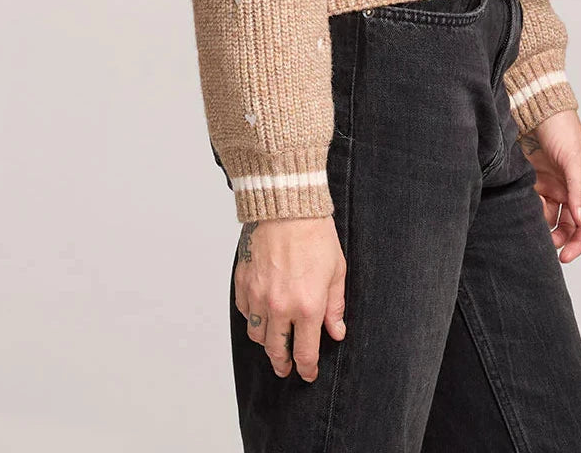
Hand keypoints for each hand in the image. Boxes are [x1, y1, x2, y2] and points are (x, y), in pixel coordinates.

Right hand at [233, 215, 346, 380]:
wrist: (286, 206)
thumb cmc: (314, 233)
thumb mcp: (336, 270)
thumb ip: (334, 306)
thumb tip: (336, 331)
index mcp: (307, 307)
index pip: (304, 353)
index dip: (307, 369)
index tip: (308, 373)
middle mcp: (279, 307)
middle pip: (276, 350)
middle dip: (282, 364)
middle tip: (286, 368)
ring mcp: (258, 296)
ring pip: (256, 335)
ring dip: (266, 342)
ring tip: (273, 341)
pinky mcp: (243, 282)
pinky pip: (244, 311)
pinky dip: (251, 317)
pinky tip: (260, 313)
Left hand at [519, 109, 580, 262]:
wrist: (537, 110)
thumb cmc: (563, 129)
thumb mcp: (573, 160)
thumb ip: (578, 191)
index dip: (579, 243)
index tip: (565, 256)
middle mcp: (573, 191)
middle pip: (570, 227)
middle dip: (560, 239)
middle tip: (546, 247)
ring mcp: (555, 188)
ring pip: (552, 220)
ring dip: (545, 227)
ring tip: (533, 226)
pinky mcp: (537, 183)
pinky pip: (536, 206)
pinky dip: (532, 211)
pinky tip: (525, 207)